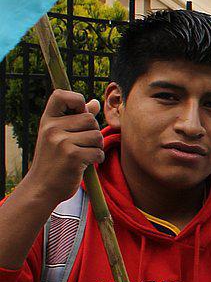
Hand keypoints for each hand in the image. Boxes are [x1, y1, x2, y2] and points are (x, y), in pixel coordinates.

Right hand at [20, 91, 102, 206]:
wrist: (42, 187)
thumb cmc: (54, 160)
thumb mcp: (59, 136)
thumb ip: (76, 119)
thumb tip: (94, 102)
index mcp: (47, 120)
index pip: (61, 95)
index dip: (76, 99)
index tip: (79, 112)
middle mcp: (52, 128)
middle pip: (90, 119)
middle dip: (93, 132)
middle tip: (82, 145)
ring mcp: (61, 142)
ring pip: (97, 135)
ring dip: (97, 147)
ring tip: (83, 154)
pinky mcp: (73, 156)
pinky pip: (98, 152)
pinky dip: (97, 159)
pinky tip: (85, 164)